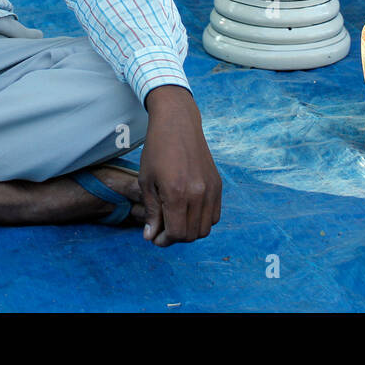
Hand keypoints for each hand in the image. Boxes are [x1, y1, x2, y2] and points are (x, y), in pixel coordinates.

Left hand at [138, 85, 221, 245]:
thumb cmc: (157, 150)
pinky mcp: (218, 184)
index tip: (154, 237)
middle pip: (191, 235)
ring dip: (189, 231)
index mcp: (177, 194)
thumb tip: (151, 236)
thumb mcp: (146, 181)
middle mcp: (198, 194)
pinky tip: (188, 211)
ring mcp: (211, 189)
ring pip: (205, 228)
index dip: (164, 240)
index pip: (176, 233)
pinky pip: (214, 215)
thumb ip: (151, 212)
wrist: (178, 124)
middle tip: (162, 230)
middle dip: (175, 238)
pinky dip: (202, 220)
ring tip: (175, 220)